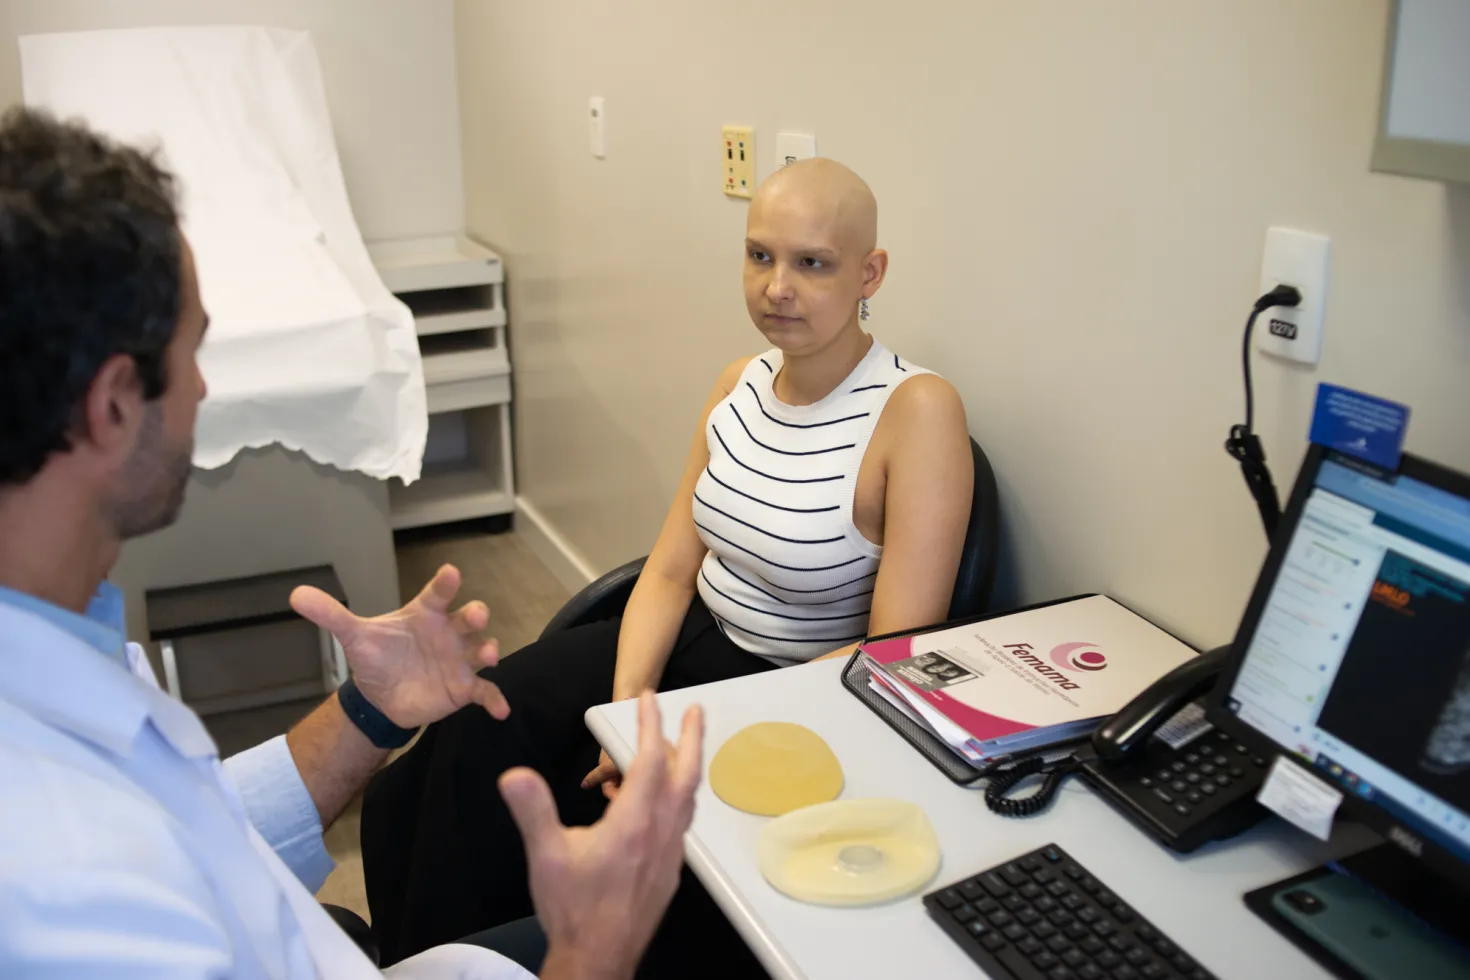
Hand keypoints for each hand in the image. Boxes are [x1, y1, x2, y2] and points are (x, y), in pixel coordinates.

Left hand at [290, 564, 507, 728]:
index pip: (437, 594)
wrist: (382, 696)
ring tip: (489, 655)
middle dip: (475, 615)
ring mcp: (459, 660)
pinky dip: (495, 699)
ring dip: (488, 650)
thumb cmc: (378, 657)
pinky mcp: (463, 688)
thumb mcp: (354, 636)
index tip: (451, 573)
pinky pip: (484, 691)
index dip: (445, 584)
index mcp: (425, 614)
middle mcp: (448, 632)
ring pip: (481, 650)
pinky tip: (501, 709)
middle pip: (467, 619)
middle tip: (476, 614)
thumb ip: (331, 614)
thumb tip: (295, 594)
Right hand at [501, 692, 703, 979]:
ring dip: (686, 767)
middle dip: (690, 737)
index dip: (649, 724)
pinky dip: (675, 798)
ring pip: (686, 799)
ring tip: (678, 749)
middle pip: (685, 774)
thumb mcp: (545, 855)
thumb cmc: (572, 908)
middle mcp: (661, 833)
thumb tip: (515, 775)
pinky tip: (654, 803)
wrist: (598, 957)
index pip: (650, 760)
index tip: (646, 699)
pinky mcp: (669, 871)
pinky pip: (679, 822)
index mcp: (635, 822)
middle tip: (694, 710)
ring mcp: (669, 853)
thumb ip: (533, 810)